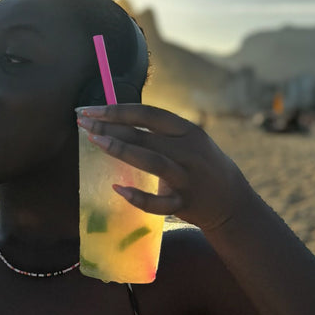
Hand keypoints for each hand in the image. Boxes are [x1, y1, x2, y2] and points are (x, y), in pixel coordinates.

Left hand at [76, 104, 250, 231]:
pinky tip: (117, 189)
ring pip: (153, 163)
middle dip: (111, 128)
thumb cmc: (198, 163)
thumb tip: (112, 119)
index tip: (90, 110)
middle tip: (83, 124)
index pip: (148, 114)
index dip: (117, 110)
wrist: (231, 200)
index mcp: (187, 130)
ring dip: (123, 151)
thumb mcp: (187, 139)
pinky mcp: (185, 204)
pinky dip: (138, 196)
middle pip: (145, 135)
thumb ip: (157, 131)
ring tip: (96, 142)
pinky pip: (158, 203)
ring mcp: (187, 178)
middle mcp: (189, 151)